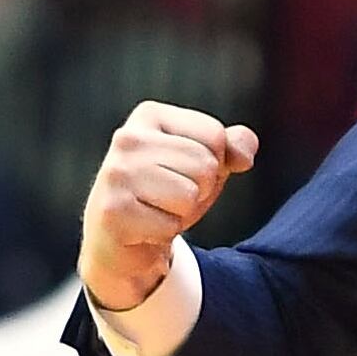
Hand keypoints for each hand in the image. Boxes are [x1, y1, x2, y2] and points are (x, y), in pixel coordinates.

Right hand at [80, 99, 257, 311]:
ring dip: (182, 212)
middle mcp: (127, 138)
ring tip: (158, 210)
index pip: (215, 134)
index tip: (185, 172)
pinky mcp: (112, 209)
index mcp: (150, 116)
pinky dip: (164, 233)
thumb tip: (244, 155)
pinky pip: (170, 225)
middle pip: (205, 164)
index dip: (215, 162)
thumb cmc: (166, 194)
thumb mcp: (206, 164)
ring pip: (189, 195)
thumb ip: (233, 147)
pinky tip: (144, 228)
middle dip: (200, 189)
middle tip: (171, 197)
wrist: (123, 239)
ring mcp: (116, 173)